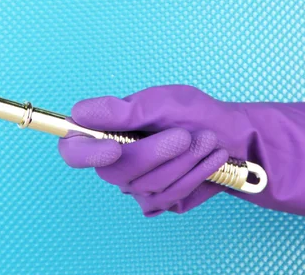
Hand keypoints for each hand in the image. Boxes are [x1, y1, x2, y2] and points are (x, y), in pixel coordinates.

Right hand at [59, 85, 231, 215]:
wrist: (231, 136)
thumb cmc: (192, 114)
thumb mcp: (159, 102)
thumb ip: (120, 111)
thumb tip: (79, 114)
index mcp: (105, 132)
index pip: (73, 149)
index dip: (86, 153)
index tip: (114, 148)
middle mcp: (114, 162)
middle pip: (114, 171)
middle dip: (155, 154)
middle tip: (185, 135)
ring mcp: (134, 185)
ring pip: (146, 185)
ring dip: (184, 162)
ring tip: (207, 141)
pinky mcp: (157, 201)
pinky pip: (167, 196)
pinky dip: (193, 175)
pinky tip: (209, 159)